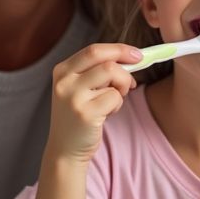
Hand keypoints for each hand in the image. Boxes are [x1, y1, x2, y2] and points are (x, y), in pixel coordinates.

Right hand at [47, 42, 142, 162]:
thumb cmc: (80, 115)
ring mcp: (73, 97)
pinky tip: (107, 114)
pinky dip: (118, 104)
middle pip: (105, 59)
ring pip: (113, 74)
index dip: (119, 49)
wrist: (65, 149)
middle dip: (126, 64)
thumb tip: (132, 57)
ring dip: (122, 86)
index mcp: (62, 70)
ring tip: (113, 100)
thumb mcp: (80, 88)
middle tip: (136, 71)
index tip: (136, 54)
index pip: (94, 50)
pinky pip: (115, 97)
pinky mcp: (86, 113)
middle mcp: (65, 81)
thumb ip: (98, 71)